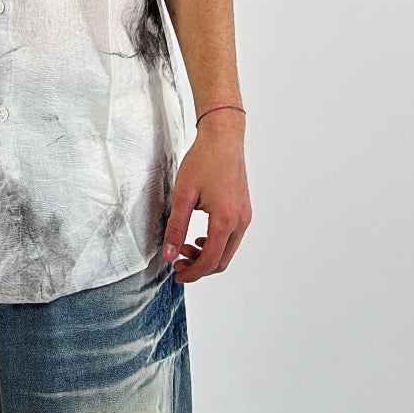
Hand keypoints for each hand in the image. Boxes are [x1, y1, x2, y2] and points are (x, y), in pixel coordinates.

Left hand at [161, 113, 250, 282]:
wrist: (223, 138)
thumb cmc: (204, 160)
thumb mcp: (183, 194)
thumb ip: (176, 227)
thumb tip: (169, 254)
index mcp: (225, 220)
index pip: (210, 261)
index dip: (193, 273)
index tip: (177, 274)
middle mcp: (240, 221)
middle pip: (221, 260)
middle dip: (199, 266)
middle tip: (177, 261)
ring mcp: (244, 216)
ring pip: (227, 250)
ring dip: (207, 255)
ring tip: (185, 246)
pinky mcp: (244, 210)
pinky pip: (232, 238)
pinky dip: (216, 244)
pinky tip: (199, 237)